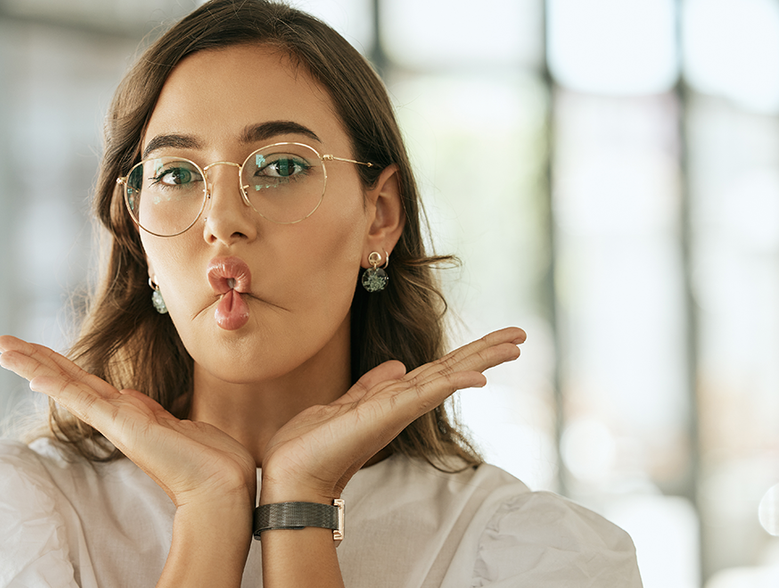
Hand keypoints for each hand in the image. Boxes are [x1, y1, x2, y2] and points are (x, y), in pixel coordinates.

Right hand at [0, 335, 256, 508]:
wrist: (222, 484)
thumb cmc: (212, 460)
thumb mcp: (186, 427)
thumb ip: (170, 418)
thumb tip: (167, 416)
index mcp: (132, 413)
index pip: (86, 383)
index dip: (59, 366)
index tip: (34, 353)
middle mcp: (119, 415)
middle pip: (68, 379)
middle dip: (34, 359)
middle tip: (1, 343)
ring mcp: (117, 420)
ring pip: (67, 385)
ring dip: (33, 365)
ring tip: (2, 349)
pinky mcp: (121, 425)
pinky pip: (82, 399)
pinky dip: (56, 385)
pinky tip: (32, 374)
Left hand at [259, 327, 526, 502]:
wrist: (290, 474)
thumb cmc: (311, 446)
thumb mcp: (343, 405)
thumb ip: (370, 387)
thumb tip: (396, 366)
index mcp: (393, 399)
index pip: (438, 370)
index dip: (467, 354)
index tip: (497, 339)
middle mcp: (402, 404)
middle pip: (452, 371)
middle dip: (486, 352)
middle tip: (521, 336)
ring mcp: (397, 410)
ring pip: (447, 378)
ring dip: (481, 360)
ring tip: (514, 345)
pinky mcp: (387, 415)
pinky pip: (426, 394)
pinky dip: (452, 384)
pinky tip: (478, 377)